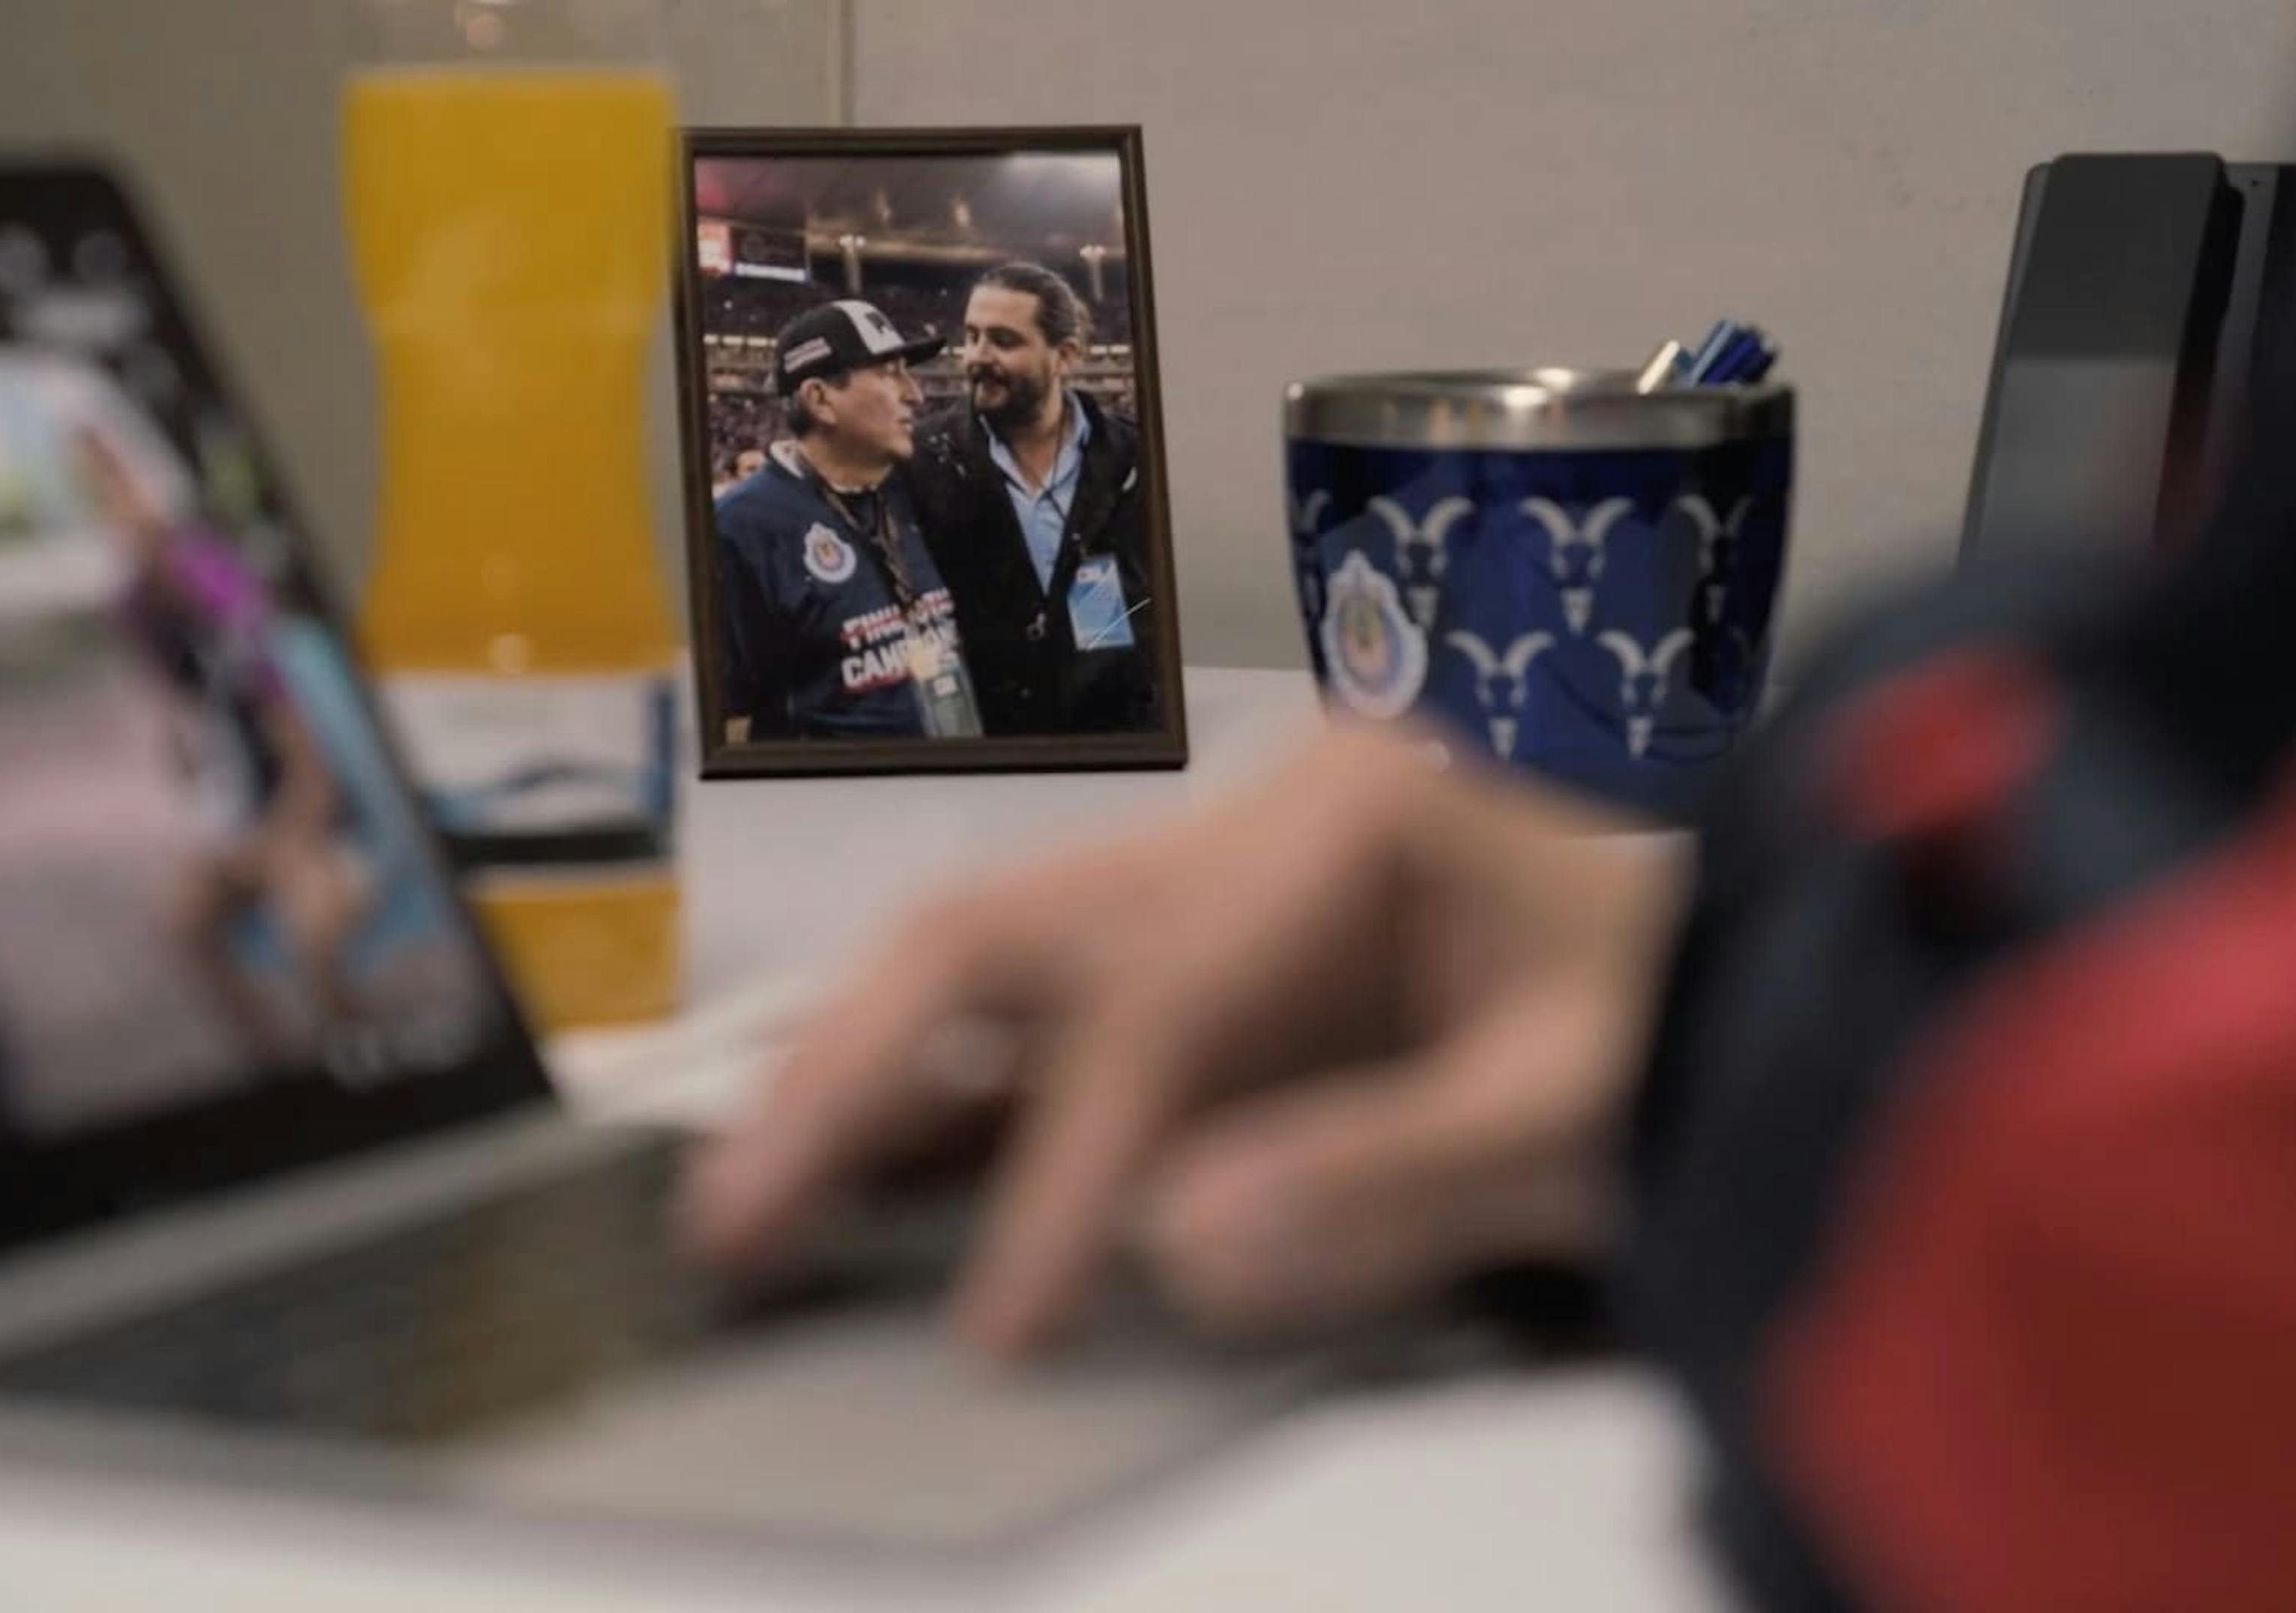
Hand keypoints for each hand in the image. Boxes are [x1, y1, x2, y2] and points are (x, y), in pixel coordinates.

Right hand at [681, 724, 1687, 1357]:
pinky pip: (1035, 1036)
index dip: (1066, 1167)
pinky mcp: (1204, 983)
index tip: (999, 1317)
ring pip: (982, 966)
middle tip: (730, 1212)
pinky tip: (852, 1178)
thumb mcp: (1595, 1095)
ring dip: (855, 1080)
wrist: (1760, 958)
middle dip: (853, 1071)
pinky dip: (938, 1110)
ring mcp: (1213, 901)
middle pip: (997, 927)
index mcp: (1350, 818)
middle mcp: (1247, 833)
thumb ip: (1403, 1168)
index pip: (1158, 1002)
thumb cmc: (1698, 1003)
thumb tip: (1180, 1241)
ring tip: (739, 1198)